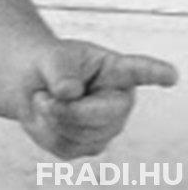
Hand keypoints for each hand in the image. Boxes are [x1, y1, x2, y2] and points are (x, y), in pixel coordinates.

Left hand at [18, 39, 178, 158]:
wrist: (34, 85)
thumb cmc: (52, 67)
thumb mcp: (52, 58)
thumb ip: (59, 72)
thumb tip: (69, 92)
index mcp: (118, 72)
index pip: (139, 72)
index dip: (155, 74)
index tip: (169, 75)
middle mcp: (120, 104)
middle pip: (99, 116)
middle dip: (64, 108)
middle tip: (43, 94)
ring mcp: (107, 128)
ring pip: (79, 134)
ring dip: (51, 117)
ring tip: (47, 100)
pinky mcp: (88, 146)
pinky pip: (64, 146)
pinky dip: (45, 131)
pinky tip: (49, 117)